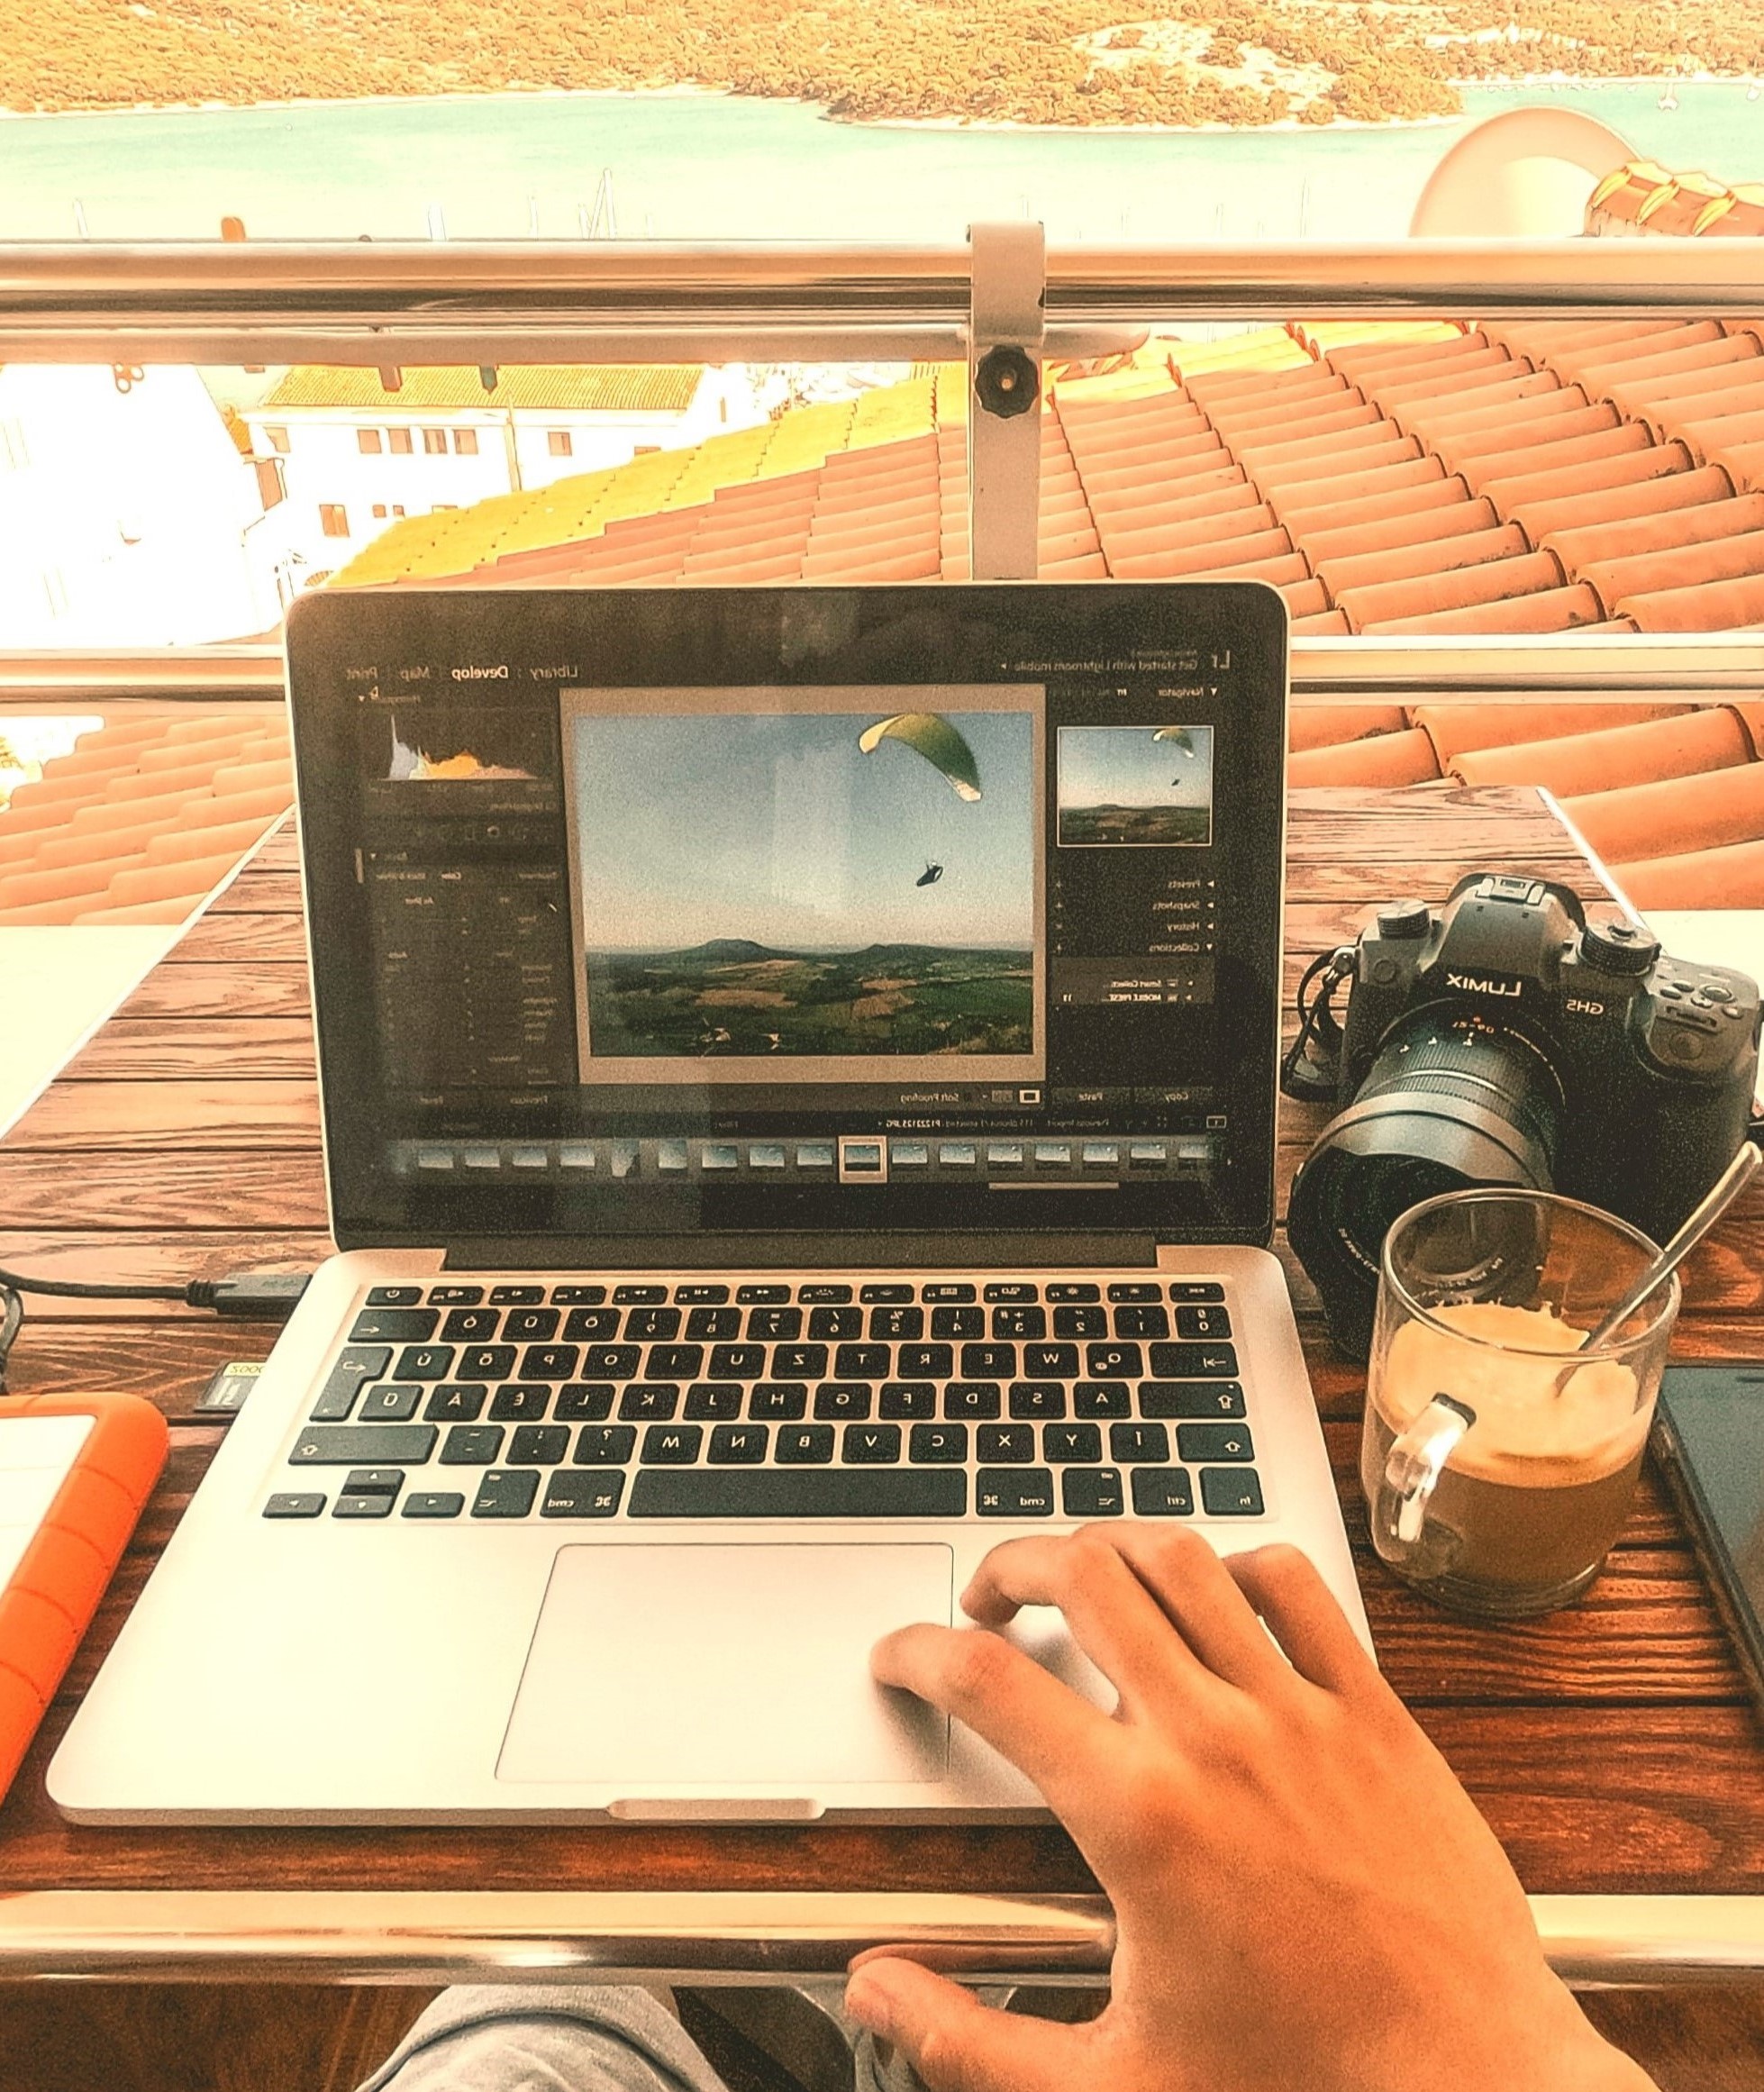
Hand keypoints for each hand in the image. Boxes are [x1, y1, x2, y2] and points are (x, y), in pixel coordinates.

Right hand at [845, 1528, 1655, 2091]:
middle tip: (989, 1601)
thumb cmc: (1302, 2086)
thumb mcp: (1109, 2089)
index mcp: (1138, 1817)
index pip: (988, 1682)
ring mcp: (1300, 1711)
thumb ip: (968, 2041)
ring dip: (1113, 1545)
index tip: (902, 1658)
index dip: (917, 1652)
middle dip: (1012, 1565)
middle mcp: (1213, 1737)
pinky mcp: (1373, 1711)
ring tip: (1085, 1575)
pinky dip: (1238, 1564)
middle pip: (1084, 1576)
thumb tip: (876, 1989)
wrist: (1469, 2086)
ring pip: (1183, 1558)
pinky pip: (1296, 1586)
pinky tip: (1214, 1595)